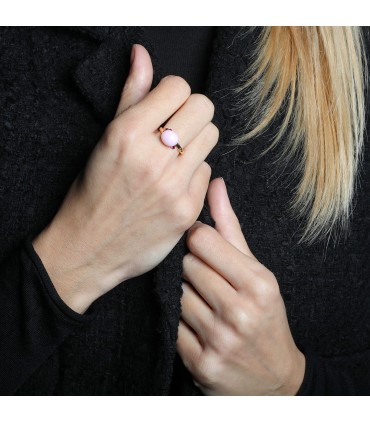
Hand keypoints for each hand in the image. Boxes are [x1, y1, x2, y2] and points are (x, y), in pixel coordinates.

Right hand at [32, 44, 218, 312]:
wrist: (90, 247)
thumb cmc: (93, 190)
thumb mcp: (105, 139)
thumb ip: (130, 95)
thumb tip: (143, 55)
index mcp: (127, 133)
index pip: (179, 87)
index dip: (173, 94)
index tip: (164, 107)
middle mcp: (153, 158)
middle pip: (204, 108)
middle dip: (191, 114)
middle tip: (174, 130)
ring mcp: (173, 186)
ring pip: (211, 137)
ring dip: (195, 143)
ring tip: (174, 158)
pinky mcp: (187, 210)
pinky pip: (208, 173)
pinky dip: (195, 174)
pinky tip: (175, 184)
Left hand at [177, 177, 304, 394]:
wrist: (275, 378)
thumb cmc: (265, 315)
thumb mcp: (257, 271)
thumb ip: (231, 227)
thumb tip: (216, 183)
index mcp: (258, 283)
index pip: (203, 239)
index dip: (197, 238)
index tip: (201, 244)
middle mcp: (239, 311)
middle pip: (187, 264)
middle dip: (191, 266)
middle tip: (203, 276)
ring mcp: (218, 339)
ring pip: (175, 292)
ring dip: (183, 292)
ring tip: (202, 300)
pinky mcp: (199, 362)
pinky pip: (171, 324)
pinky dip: (179, 320)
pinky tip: (196, 323)